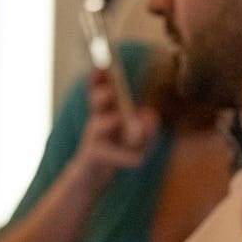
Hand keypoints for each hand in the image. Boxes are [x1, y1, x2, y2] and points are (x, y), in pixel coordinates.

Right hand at [70, 65, 155, 182]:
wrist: (94, 177)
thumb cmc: (115, 153)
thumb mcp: (137, 141)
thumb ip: (147, 128)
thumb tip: (149, 114)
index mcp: (103, 112)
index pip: (100, 89)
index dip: (99, 78)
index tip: (102, 64)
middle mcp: (95, 121)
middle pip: (95, 104)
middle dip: (100, 95)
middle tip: (108, 91)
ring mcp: (92, 139)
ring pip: (97, 127)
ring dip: (106, 122)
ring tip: (115, 119)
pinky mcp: (94, 157)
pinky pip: (110, 155)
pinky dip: (124, 156)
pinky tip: (138, 159)